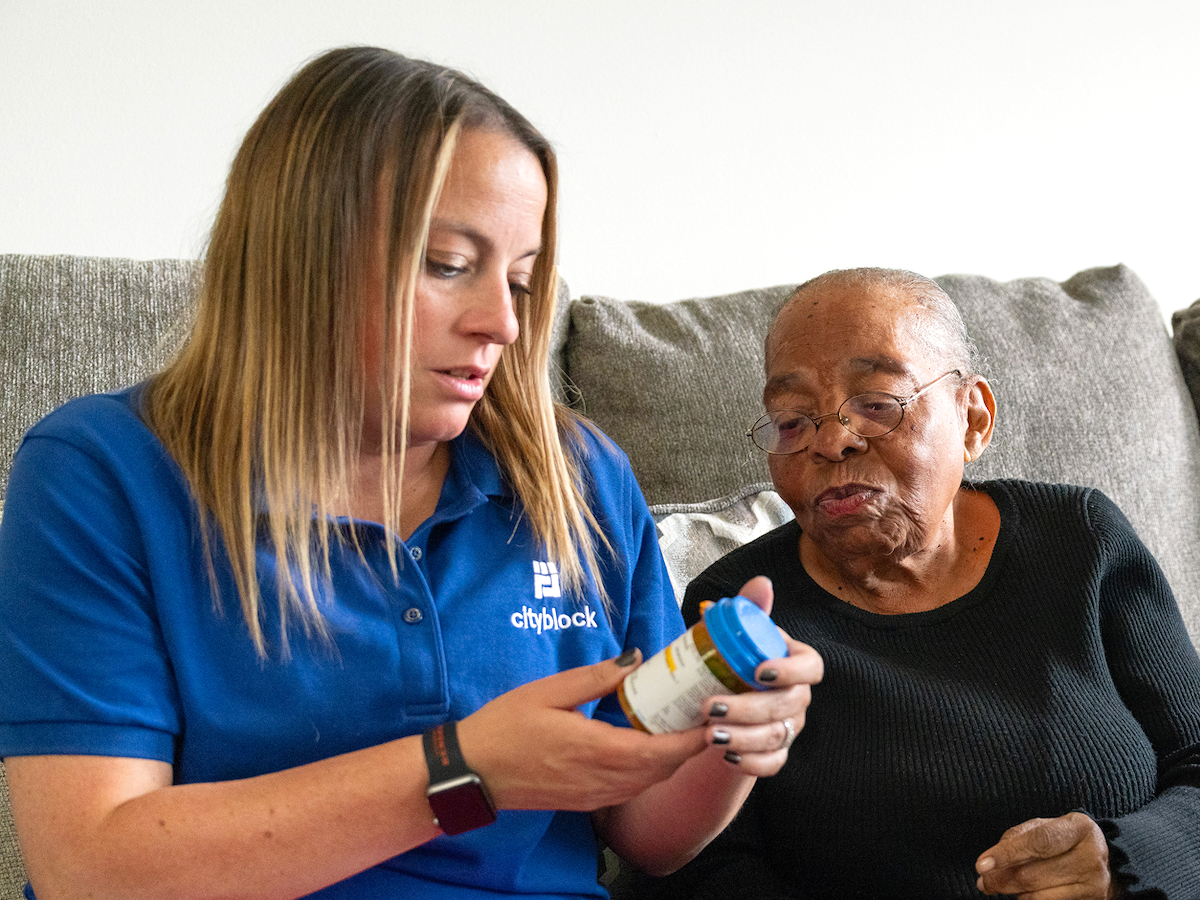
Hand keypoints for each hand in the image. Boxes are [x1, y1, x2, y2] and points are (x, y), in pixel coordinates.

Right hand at [458, 650, 708, 812]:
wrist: (473, 772)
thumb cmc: (505, 727)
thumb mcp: (549, 691)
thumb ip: (596, 677)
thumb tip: (635, 658)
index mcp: (595, 749)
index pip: (660, 752)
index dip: (691, 740)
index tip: (711, 718)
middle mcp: (600, 779)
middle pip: (661, 770)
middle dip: (686, 748)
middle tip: (700, 716)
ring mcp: (593, 795)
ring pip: (646, 783)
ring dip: (668, 761)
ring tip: (680, 729)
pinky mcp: (584, 801)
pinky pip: (628, 789)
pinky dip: (647, 772)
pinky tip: (645, 749)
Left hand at [699, 576, 824, 776]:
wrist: (722, 698)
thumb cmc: (733, 660)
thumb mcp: (736, 633)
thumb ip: (750, 609)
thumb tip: (762, 583)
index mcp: (796, 662)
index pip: (811, 667)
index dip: (790, 671)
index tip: (757, 672)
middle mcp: (799, 696)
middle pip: (788, 705)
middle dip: (749, 709)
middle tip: (710, 707)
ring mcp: (791, 726)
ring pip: (777, 737)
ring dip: (743, 738)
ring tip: (709, 734)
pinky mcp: (777, 752)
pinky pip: (773, 763)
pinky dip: (750, 763)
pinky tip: (726, 756)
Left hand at [976, 812, 1114, 898]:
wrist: (1106, 861)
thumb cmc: (1065, 840)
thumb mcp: (1045, 827)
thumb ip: (1017, 838)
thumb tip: (989, 862)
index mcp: (1079, 828)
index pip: (1039, 842)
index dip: (1007, 854)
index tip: (981, 864)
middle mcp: (1091, 857)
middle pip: (1034, 874)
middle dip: (1001, 878)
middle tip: (983, 880)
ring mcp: (1094, 884)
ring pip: (1039, 896)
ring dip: (1012, 892)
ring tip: (996, 885)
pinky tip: (1020, 893)